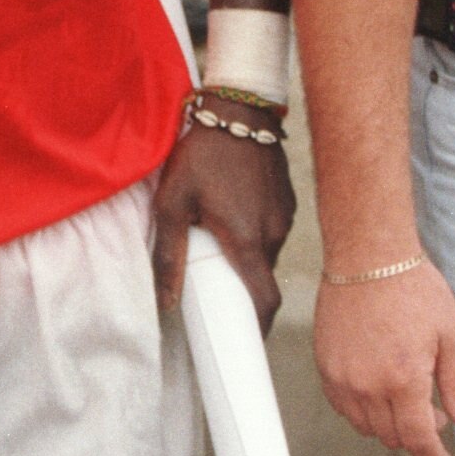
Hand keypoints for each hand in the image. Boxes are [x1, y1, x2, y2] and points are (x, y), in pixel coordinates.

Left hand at [151, 120, 295, 330]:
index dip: (256, 330)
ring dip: (244, 256)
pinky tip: (228, 213)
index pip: (263, 301)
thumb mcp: (172, 202)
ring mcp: (286, 215)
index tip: (245, 347)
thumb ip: (169, 254)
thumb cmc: (201, 153)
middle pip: (260, 277)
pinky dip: (253, 234)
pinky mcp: (287, 199)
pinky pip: (271, 229)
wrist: (239, 108)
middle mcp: (274, 232)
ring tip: (215, 240)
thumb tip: (166, 301)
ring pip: (265, 251)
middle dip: (240, 288)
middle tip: (213, 289)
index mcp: (248, 240)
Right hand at [315, 262, 454, 455]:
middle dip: (416, 435)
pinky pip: (342, 405)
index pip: (417, 439)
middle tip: (434, 413)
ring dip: (387, 424)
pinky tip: (378, 388)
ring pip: (364, 426)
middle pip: (391, 436)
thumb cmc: (413, 290)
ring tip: (405, 397)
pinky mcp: (325, 364)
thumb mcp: (450, 336)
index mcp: (403, 379)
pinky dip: (362, 409)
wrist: (368, 257)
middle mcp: (367, 384)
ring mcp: (341, 375)